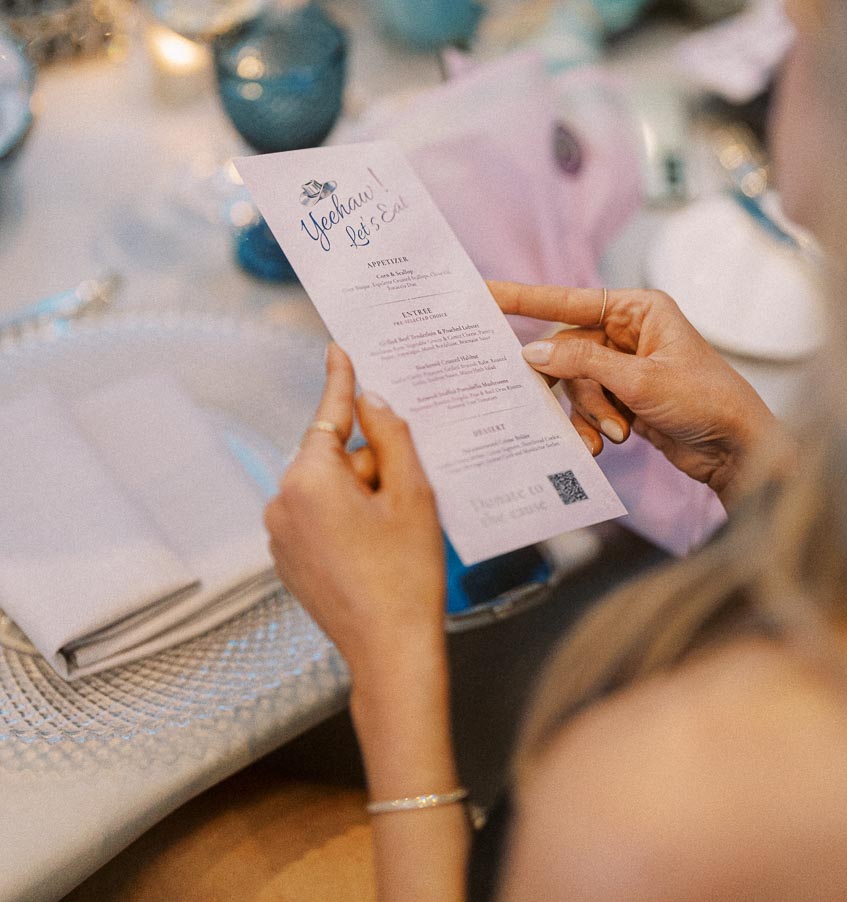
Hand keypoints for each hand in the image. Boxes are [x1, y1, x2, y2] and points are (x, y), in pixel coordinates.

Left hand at [265, 344, 445, 681]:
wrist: (390, 654)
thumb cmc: (406, 573)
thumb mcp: (411, 493)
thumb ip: (391, 436)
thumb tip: (371, 400)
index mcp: (309, 479)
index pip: (329, 416)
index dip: (340, 381)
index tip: (338, 349)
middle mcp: (282, 501)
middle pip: (333, 456)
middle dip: (370, 464)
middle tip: (408, 495)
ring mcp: (279, 534)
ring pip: (327, 488)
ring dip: (361, 493)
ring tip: (396, 531)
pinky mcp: (287, 559)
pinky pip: (318, 517)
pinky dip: (346, 519)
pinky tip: (378, 548)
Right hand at [489, 282, 779, 508]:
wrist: (739, 450)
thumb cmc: (707, 402)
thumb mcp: (641, 380)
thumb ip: (583, 364)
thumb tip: (534, 351)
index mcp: (638, 309)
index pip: (568, 300)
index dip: (522, 298)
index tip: (484, 292)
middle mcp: (628, 331)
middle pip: (568, 350)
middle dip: (574, 385)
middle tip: (559, 404)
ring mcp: (625, 365)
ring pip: (576, 383)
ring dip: (589, 411)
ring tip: (614, 433)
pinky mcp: (624, 396)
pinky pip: (588, 405)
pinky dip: (593, 424)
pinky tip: (607, 444)